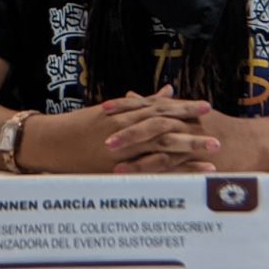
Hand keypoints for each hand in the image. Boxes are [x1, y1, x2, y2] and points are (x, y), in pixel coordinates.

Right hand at [18, 85, 216, 173]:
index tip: (206, 107)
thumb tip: (169, 90)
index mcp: (126, 114)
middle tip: (216, 136)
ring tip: (211, 156)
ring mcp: (121, 150)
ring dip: (187, 153)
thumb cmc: (82, 125)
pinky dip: (169, 173)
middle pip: (164, 129)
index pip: (160, 109)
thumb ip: (143, 103)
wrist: (51, 141)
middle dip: (191, 131)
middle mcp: (126, 130)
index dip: (183, 109)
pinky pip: (146, 171)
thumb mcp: (112, 111)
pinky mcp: (115, 168)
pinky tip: (188, 177)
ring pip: (159, 149)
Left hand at [111, 93, 268, 173]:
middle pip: (153, 122)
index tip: (104, 108)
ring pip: (162, 144)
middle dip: (128, 129)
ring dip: (138, 153)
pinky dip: (158, 170)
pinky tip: (141, 178)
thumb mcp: (193, 114)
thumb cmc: (224, 129)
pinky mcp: (202, 160)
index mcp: (183, 110)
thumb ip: (162, 106)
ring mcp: (195, 141)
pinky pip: (177, 165)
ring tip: (114, 163)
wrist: (257, 143)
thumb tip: (133, 94)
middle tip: (104, 137)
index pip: (151, 104)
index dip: (127, 106)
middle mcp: (187, 122)